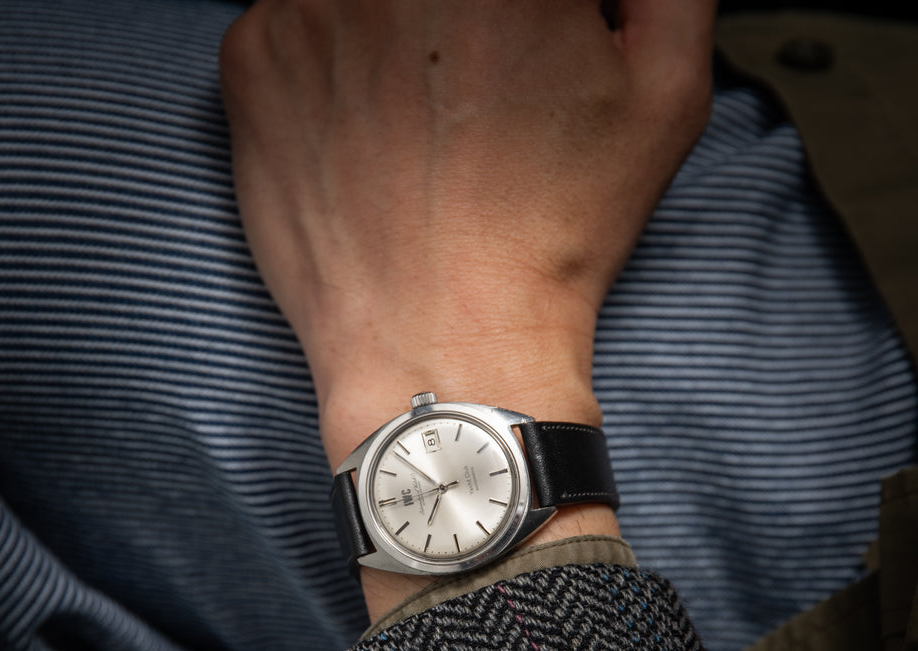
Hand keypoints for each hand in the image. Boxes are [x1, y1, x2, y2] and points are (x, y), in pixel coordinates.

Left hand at [221, 0, 715, 465]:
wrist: (447, 349)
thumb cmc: (554, 239)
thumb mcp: (666, 93)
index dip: (521, 22)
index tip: (522, 56)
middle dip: (460, 25)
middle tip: (476, 91)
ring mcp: (307, 3)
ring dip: (391, 32)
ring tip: (423, 124)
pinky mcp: (252, 59)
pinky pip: (291, 25)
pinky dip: (328, 68)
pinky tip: (366, 141)